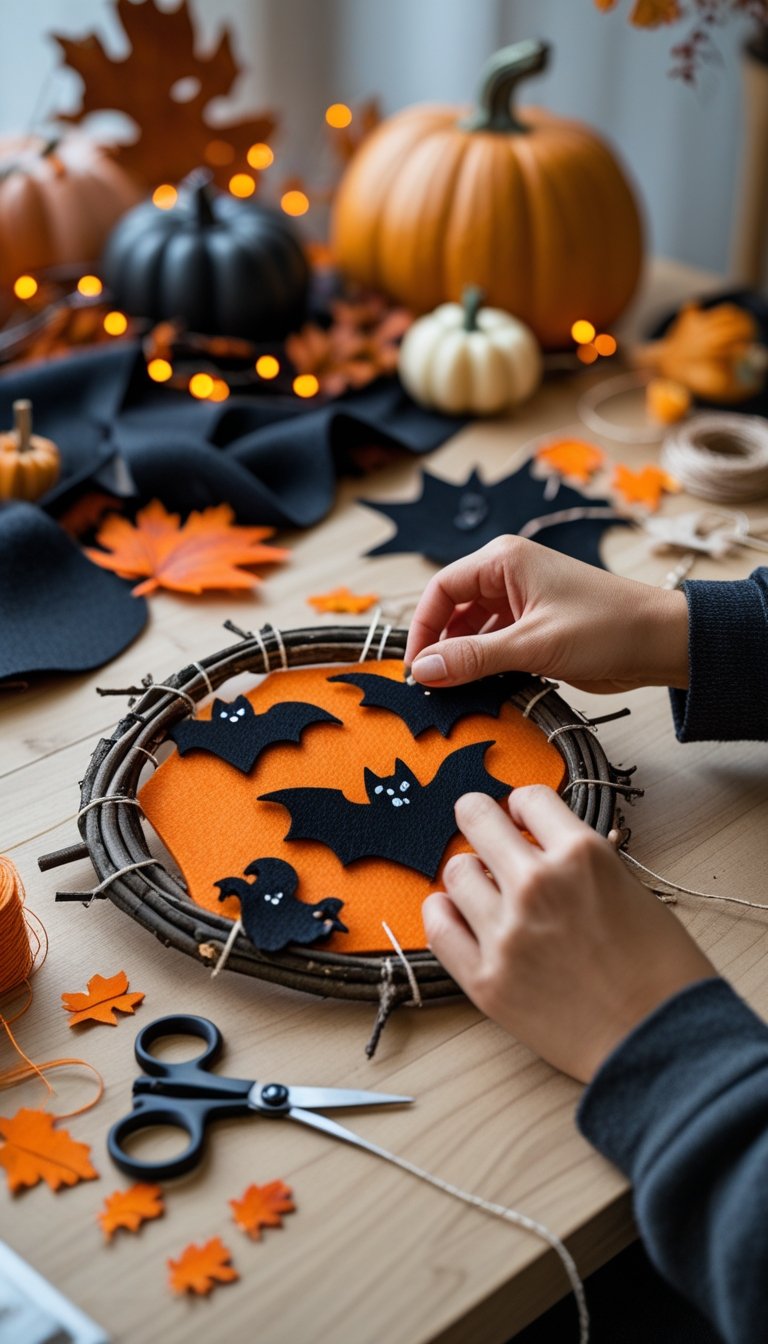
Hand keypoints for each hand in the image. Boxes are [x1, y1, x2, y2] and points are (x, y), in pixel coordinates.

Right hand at [404, 536, 688, 693]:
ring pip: (473, 630)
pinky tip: (480, 688)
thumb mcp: (532, 645)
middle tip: (430, 685)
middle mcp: (509, 575)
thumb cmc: (607, 628)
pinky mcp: (535, 628)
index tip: (416, 667)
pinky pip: (494, 645)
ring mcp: (523, 602)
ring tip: (453, 692)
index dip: (422, 627)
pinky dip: (484, 666)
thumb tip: (423, 670)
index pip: (442, 589)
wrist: (661, 643)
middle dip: (440, 645)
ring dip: (462, 659)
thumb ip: (473, 658)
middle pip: (453, 609)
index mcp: (505, 560)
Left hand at [423, 787, 713, 1082]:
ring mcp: (506, 932)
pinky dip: (444, 912)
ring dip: (470, 874)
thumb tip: (538, 846)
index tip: (521, 817)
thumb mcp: (631, 890)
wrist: (660, 1041)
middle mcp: (537, 884)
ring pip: (457, 872)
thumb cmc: (660, 971)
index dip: (523, 806)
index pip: (529, 799)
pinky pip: (439, 926)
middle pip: (478, 820)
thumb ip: (579, 863)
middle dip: (479, 817)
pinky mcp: (485, 979)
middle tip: (479, 822)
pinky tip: (456, 912)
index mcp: (582, 855)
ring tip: (484, 887)